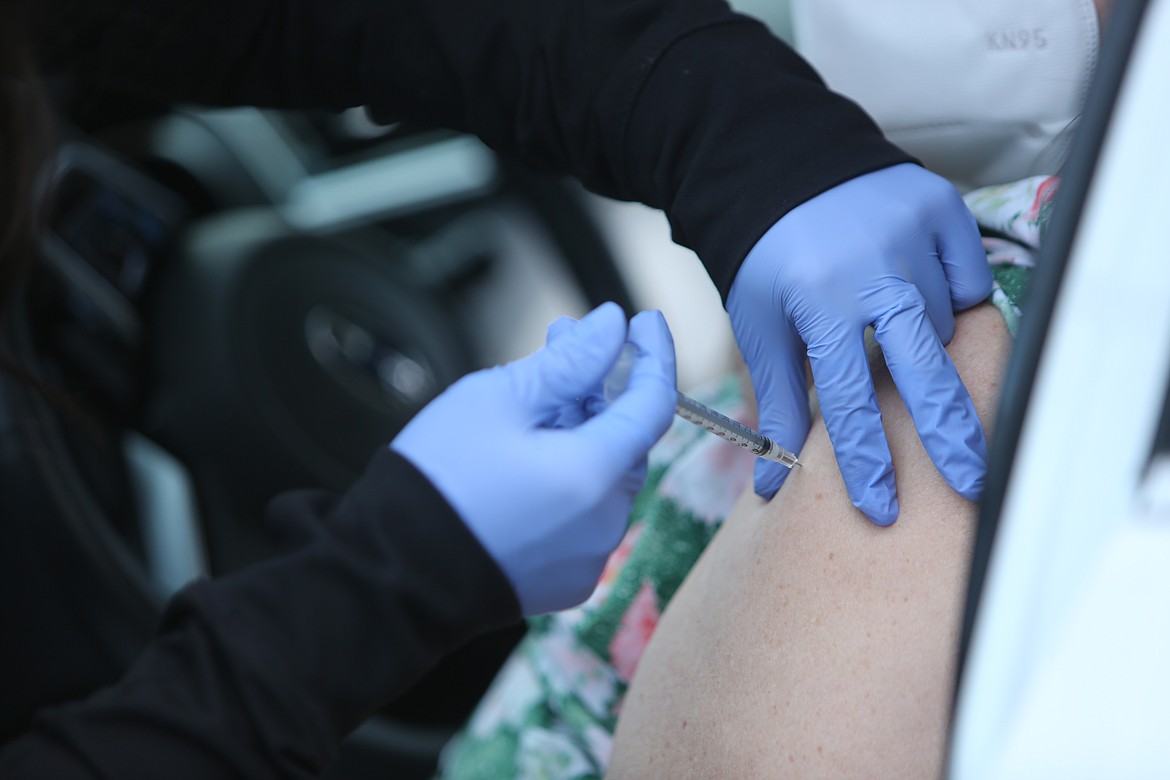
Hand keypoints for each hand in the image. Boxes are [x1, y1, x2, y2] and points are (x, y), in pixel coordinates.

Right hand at [391, 302, 675, 613]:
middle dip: (600, 388)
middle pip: (626, 438)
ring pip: (603, 475)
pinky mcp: (568, 578)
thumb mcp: (500, 399)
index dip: (653, 355)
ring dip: (582, 431)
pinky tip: (527, 455)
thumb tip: (614, 326)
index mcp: (595, 474)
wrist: (394, 572)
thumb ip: (569, 362)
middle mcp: (606, 522)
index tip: (643, 322)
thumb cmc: (439, 482)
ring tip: (533, 399)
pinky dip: (568, 478)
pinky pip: (584, 514)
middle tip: (561, 345)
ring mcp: (589, 556)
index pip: (654, 403)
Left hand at [727, 163, 992, 524]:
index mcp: (819, 300)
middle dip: (949, 434)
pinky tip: (919, 298)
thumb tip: (771, 485)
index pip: (851, 399)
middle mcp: (874, 268)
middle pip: (926, 369)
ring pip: (944, 324)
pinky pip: (966, 278)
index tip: (881, 510)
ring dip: (928, 349)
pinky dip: (950, 298)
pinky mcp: (942, 209)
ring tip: (898, 340)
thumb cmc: (765, 257)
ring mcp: (914, 235)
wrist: (778, 167)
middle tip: (971, 485)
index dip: (867, 460)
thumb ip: (780, 401)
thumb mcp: (759, 326)